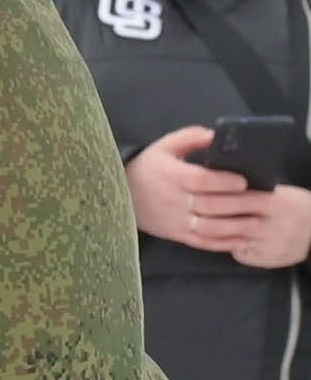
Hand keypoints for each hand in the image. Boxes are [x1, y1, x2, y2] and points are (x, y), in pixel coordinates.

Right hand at [128, 128, 310, 266]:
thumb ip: (191, 137)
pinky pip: (202, 242)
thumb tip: (216, 135)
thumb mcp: (165, 145)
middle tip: (260, 201)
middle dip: (238, 204)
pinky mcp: (176, 234)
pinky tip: (240, 240)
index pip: (200, 180)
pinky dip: (222, 244)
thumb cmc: (149, 166)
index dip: (222, 182)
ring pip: (208, 228)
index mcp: (170, 175)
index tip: (242, 181)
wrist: (120, 192)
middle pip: (209, 205)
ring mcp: (175, 220)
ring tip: (255, 222)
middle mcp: (172, 200)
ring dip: (234, 227)